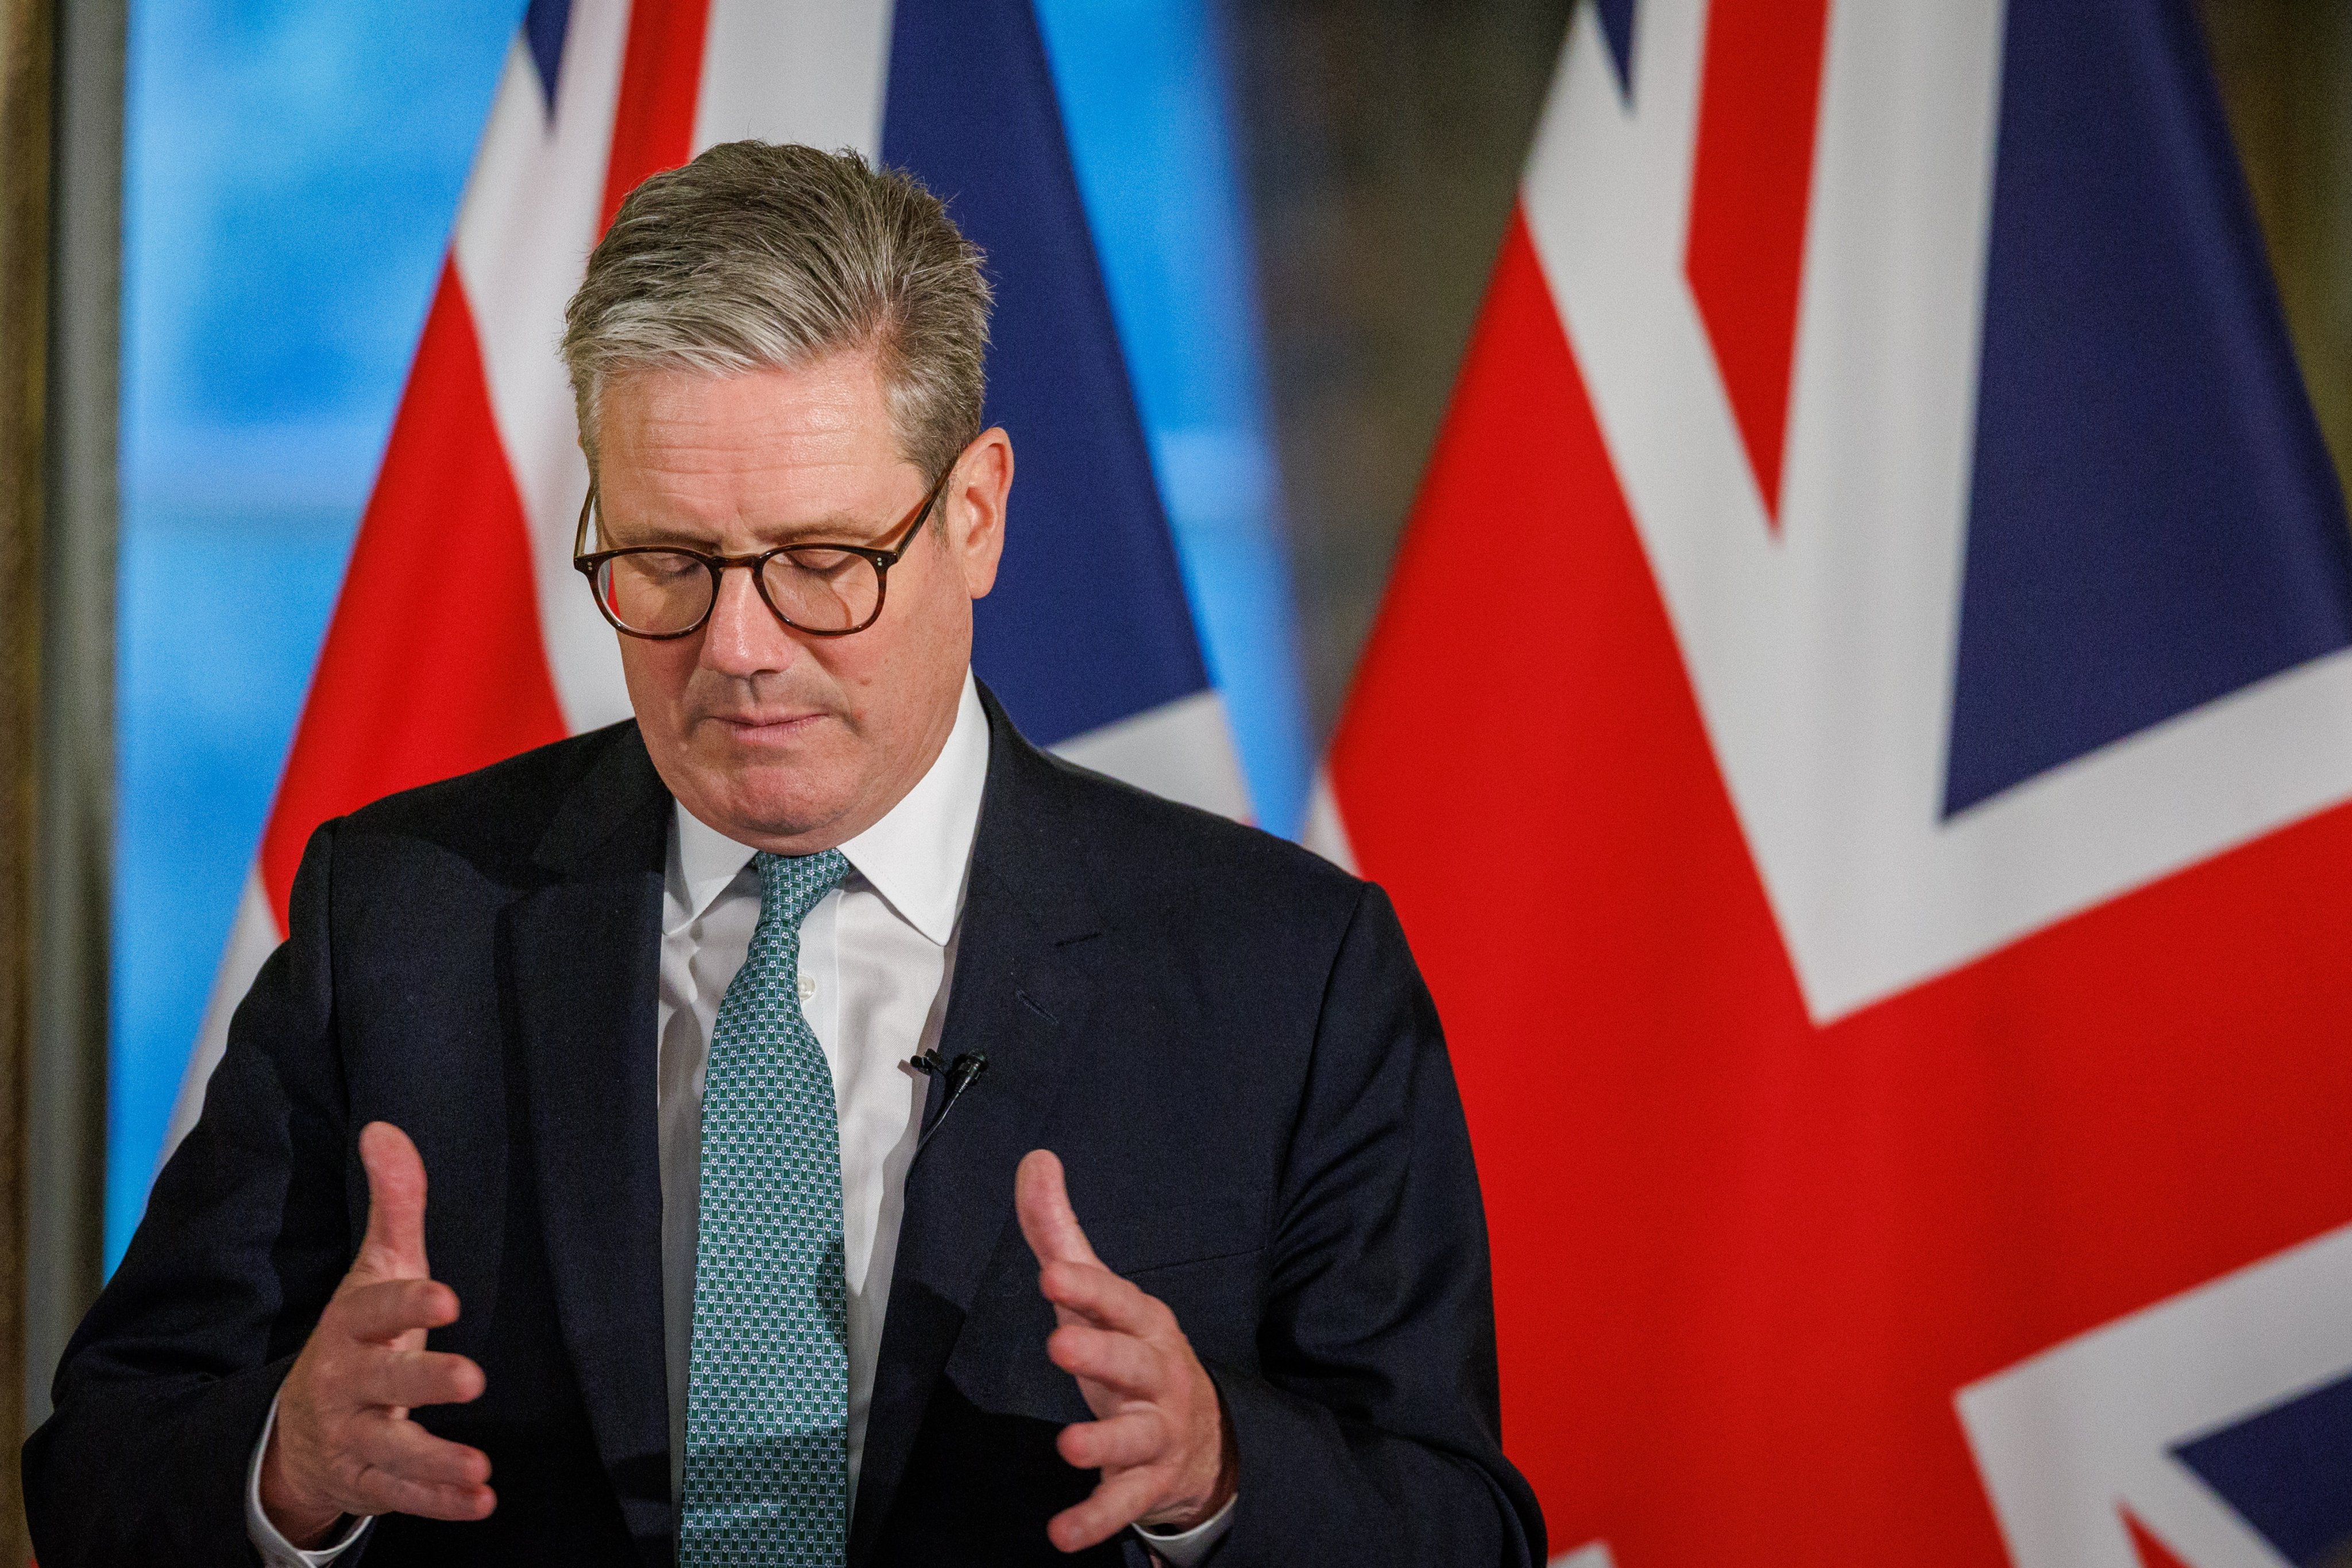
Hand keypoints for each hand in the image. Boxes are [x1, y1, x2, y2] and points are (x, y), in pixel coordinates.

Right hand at [259, 1122, 493, 1544]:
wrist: (298, 1427)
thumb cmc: (358, 1337)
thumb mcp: (375, 1269)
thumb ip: (393, 1203)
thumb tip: (384, 1129)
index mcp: (350, 1326)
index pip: (373, 1310)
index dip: (408, 1303)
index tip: (447, 1297)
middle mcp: (346, 1383)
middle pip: (381, 1382)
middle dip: (423, 1380)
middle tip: (471, 1377)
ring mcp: (352, 1436)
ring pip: (390, 1450)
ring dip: (435, 1459)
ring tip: (481, 1465)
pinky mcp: (366, 1481)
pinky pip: (401, 1495)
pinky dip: (440, 1501)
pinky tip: (481, 1499)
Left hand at [1016, 1150, 1236, 1554]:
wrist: (1206, 1439)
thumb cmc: (1134, 1355)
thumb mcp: (1099, 1298)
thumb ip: (1062, 1234)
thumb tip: (1034, 1160)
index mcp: (1143, 1323)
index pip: (1116, 1300)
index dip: (1087, 1289)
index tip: (1052, 1274)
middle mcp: (1157, 1374)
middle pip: (1131, 1361)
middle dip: (1100, 1353)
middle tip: (1060, 1345)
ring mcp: (1157, 1430)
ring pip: (1133, 1435)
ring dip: (1103, 1442)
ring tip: (1068, 1446)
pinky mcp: (1147, 1481)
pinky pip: (1123, 1503)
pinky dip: (1095, 1520)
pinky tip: (1061, 1535)